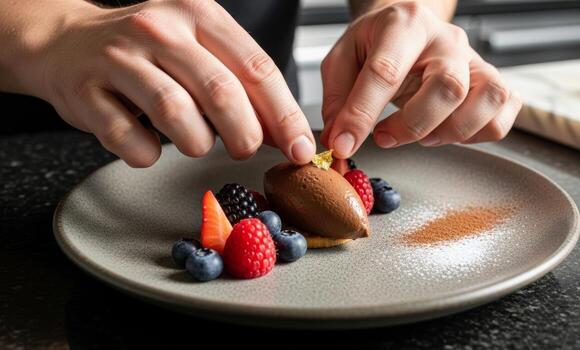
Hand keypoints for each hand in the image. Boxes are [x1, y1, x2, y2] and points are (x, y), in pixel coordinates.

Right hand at [30, 0, 314, 166]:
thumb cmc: (146, 50)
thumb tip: (284, 132)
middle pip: (221, 91)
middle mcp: (159, 29)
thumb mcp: (198, 48)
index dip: (284, 114)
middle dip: (245, 134)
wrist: (65, 41)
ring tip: (196, 142)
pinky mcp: (85, 92)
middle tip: (247, 149)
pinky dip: (148, 153)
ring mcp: (119, 58)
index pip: (255, 67)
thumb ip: (240, 83)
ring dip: (197, 142)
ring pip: (176, 113)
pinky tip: (150, 145)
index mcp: (198, 14)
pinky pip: (129, 138)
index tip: (300, 146)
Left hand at [320, 1, 521, 157]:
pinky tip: (448, 130)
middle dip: (413, 125)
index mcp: (404, 24)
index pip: (386, 71)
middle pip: (448, 87)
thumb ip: (338, 100)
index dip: (362, 114)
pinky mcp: (491, 80)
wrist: (407, 28)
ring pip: (488, 98)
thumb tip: (340, 141)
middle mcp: (447, 39)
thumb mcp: (342, 60)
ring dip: (452, 130)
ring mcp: (474, 60)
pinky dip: (479, 133)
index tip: (344, 143)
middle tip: (384, 137)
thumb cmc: (375, 44)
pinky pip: (504, 113)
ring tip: (422, 136)